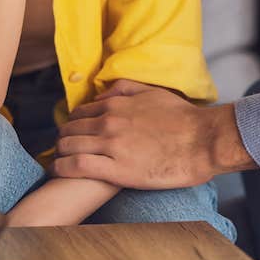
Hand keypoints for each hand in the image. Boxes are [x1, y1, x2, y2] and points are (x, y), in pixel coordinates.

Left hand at [52, 80, 255, 188]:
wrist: (202, 141)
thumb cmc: (183, 118)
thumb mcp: (153, 92)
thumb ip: (125, 89)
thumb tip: (103, 93)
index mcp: (117, 104)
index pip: (80, 113)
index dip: (71, 124)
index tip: (71, 133)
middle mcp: (109, 122)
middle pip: (70, 129)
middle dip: (62, 138)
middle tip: (62, 148)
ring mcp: (111, 145)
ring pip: (69, 146)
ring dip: (59, 152)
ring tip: (57, 160)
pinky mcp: (116, 169)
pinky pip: (76, 167)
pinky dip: (62, 167)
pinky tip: (58, 171)